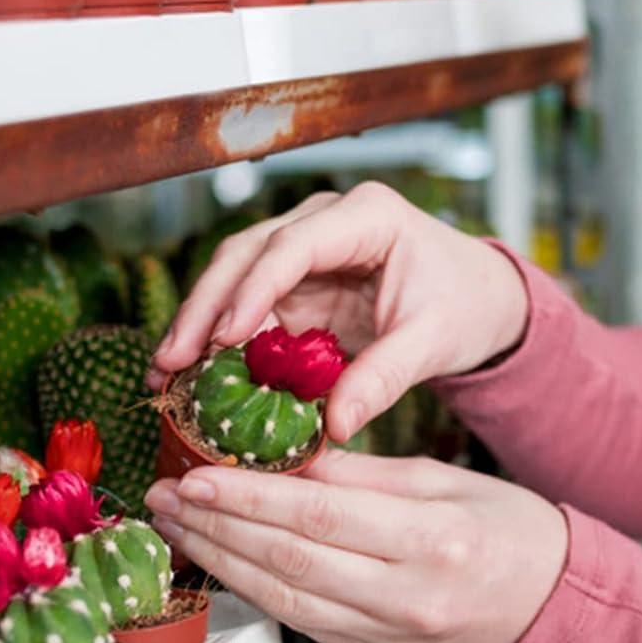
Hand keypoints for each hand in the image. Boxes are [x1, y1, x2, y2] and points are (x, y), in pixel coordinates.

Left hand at [145, 450, 568, 642]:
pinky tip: (221, 564)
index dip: (248, 496)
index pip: (318, 515)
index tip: (195, 474)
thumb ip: (358, 473)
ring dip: (221, 562)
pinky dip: (254, 593)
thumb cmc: (506, 529)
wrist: (551, 606)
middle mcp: (406, 596)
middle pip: (290, 560)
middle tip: (165, 497)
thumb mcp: (441, 480)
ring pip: (285, 600)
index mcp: (431, 539)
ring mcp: (389, 637)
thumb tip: (280, 455)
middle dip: (217, 526)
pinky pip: (302, 624)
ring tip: (178, 528)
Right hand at [152, 183, 528, 442]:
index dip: (254, 289)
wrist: (477, 299)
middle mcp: (325, 220)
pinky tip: (189, 378)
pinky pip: (245, 309)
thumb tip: (335, 426)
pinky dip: (217, 343)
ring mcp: (303, 248)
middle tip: (170, 362)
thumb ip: (385, 378)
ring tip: (163, 377)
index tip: (225, 338)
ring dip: (198, 326)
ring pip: (233, 279)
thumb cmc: (463, 306)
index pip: (295, 245)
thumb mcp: (434, 341)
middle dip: (204, 309)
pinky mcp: (293, 283)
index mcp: (367, 216)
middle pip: (247, 255)